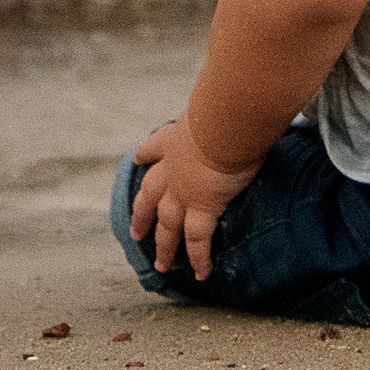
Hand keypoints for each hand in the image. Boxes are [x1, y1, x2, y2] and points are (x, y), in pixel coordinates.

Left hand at [130, 116, 264, 282]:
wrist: (223, 123)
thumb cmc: (223, 106)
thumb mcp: (212, 103)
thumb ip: (217, 106)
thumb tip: (234, 96)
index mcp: (173, 140)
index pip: (153, 149)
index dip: (145, 156)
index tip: (138, 160)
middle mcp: (172, 169)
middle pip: (149, 196)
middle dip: (141, 214)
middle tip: (135, 230)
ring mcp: (183, 192)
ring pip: (167, 225)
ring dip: (163, 245)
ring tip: (160, 262)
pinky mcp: (202, 208)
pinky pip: (197, 240)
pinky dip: (198, 257)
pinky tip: (201, 273)